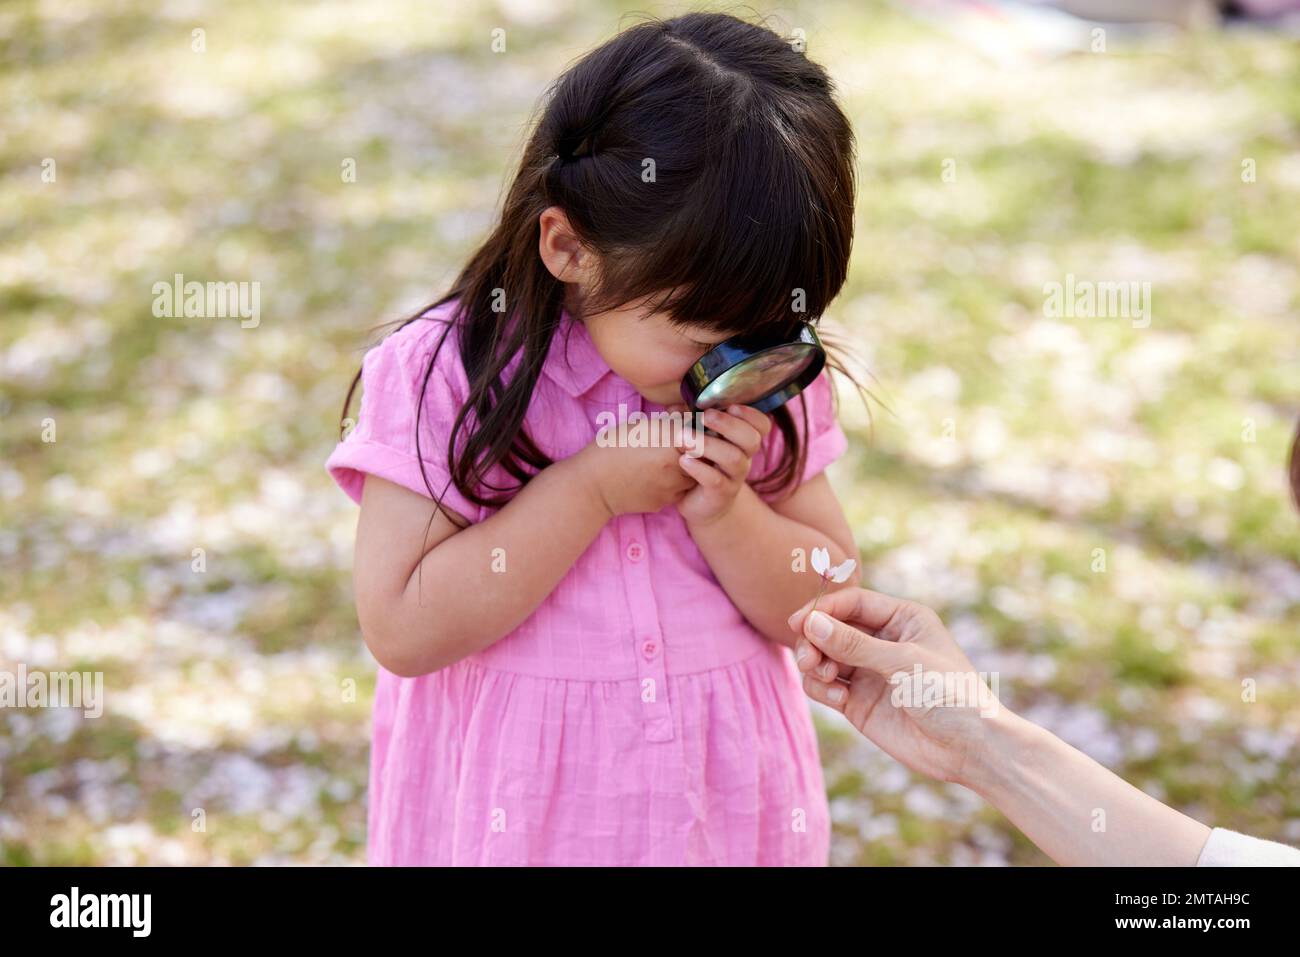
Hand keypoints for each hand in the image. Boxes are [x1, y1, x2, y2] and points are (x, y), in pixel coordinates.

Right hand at [574, 431, 696, 518]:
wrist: (592, 486)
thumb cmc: (610, 449)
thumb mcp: (638, 426)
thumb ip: (667, 422)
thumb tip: (685, 417)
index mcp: (671, 443)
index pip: (700, 433)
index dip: (698, 429)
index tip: (692, 427)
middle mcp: (677, 467)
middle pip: (703, 457)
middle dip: (697, 450)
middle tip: (683, 444)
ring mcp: (672, 488)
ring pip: (694, 476)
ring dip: (689, 468)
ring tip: (670, 461)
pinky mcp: (664, 503)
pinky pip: (678, 491)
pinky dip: (675, 484)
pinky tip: (658, 477)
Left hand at [668, 403, 771, 525]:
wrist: (699, 504)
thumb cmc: (699, 464)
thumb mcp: (697, 439)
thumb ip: (690, 420)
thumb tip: (674, 406)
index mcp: (742, 441)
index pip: (762, 425)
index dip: (751, 414)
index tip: (731, 406)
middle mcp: (744, 458)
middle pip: (751, 439)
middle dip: (729, 424)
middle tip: (705, 417)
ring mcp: (734, 478)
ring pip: (734, 459)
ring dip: (709, 445)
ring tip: (684, 438)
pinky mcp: (721, 494)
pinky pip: (716, 480)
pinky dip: (699, 469)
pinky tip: (684, 461)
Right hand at [787, 588, 1003, 786]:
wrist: (969, 749)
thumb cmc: (949, 694)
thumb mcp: (903, 662)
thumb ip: (854, 644)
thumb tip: (811, 623)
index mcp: (901, 619)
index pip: (852, 603)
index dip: (823, 609)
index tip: (799, 623)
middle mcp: (882, 641)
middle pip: (831, 628)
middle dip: (814, 640)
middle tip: (808, 659)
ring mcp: (868, 672)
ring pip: (823, 657)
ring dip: (815, 664)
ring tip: (827, 679)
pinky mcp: (858, 702)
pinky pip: (825, 686)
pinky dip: (822, 688)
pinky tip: (838, 698)